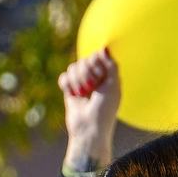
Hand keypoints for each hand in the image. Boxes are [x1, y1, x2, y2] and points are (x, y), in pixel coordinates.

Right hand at [59, 50, 119, 173]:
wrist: (89, 129)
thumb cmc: (105, 109)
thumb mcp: (113, 86)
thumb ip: (111, 65)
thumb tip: (104, 47)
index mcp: (108, 75)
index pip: (97, 55)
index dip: (96, 63)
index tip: (101, 75)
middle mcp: (95, 77)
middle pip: (84, 60)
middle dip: (86, 74)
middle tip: (92, 88)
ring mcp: (81, 83)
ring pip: (72, 67)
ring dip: (77, 81)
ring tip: (83, 94)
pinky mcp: (69, 90)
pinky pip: (63, 77)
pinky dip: (67, 85)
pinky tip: (73, 95)